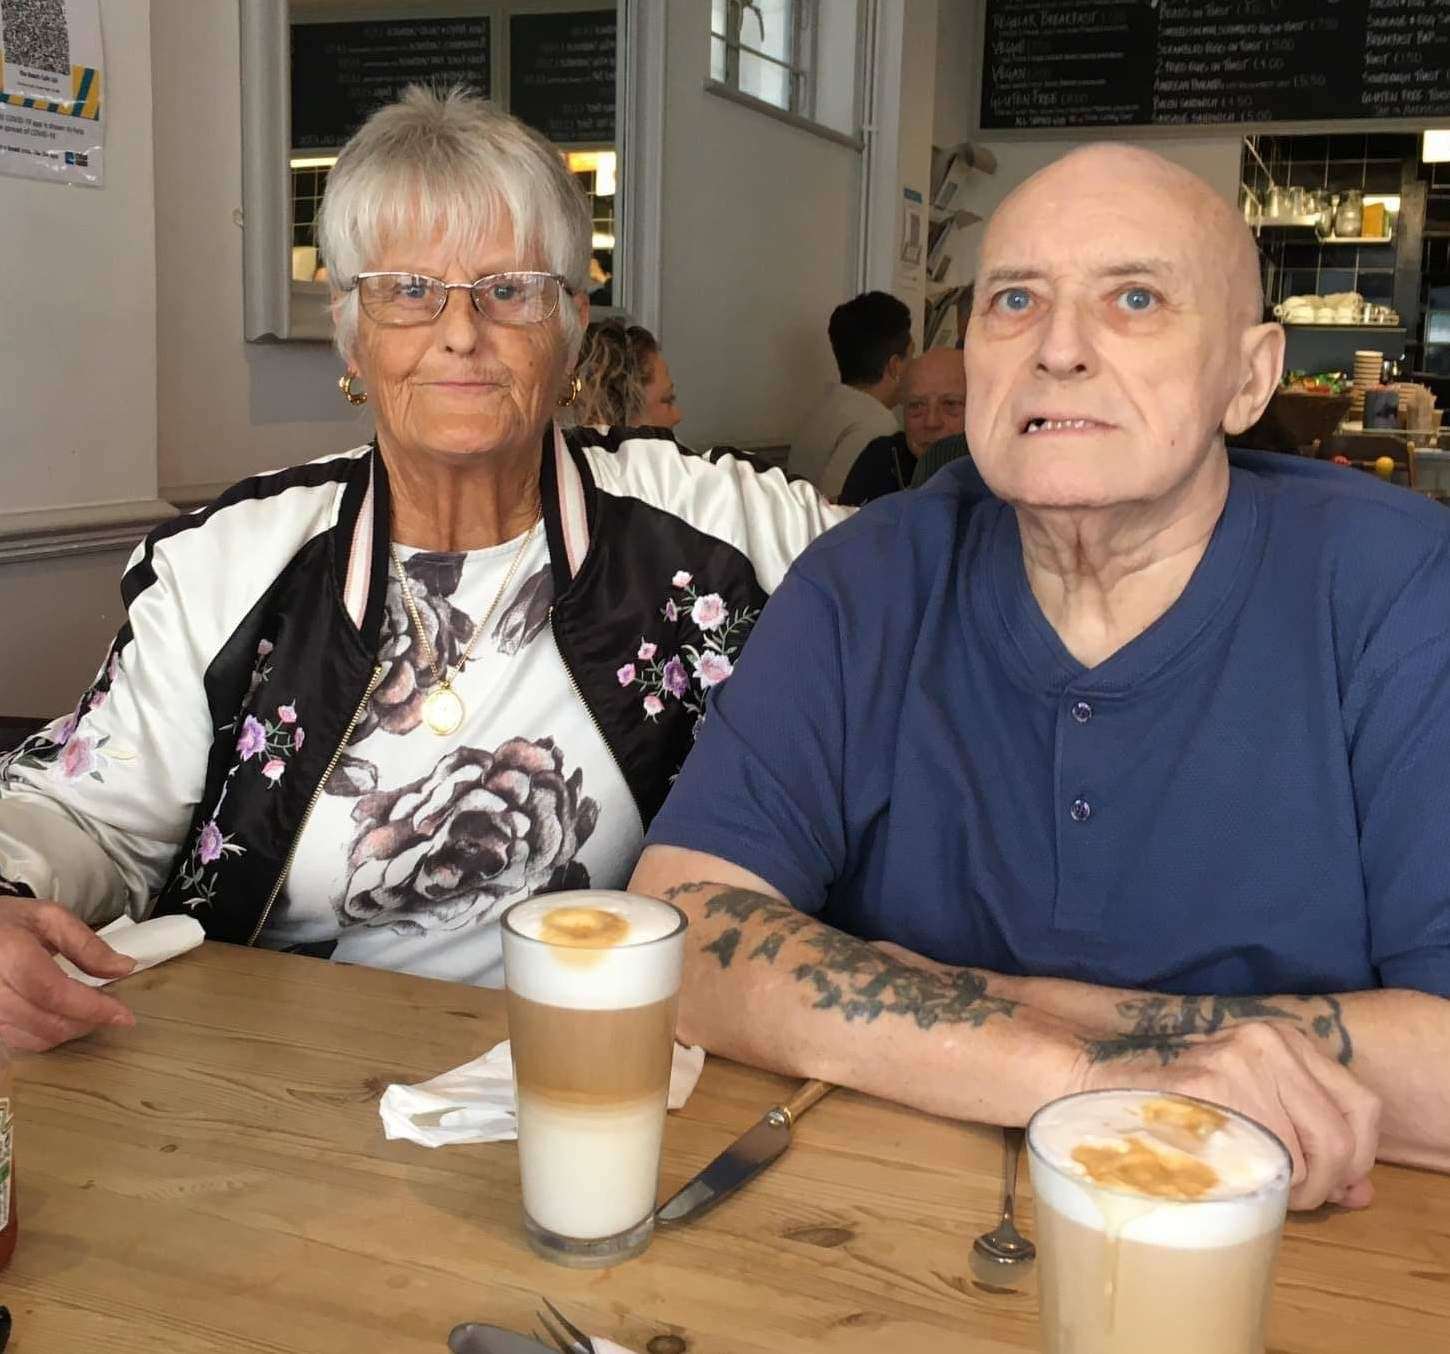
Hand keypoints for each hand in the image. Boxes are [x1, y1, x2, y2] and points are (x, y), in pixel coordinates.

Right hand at [0, 899, 135, 1050]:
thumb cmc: (7, 922)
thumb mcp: (49, 918)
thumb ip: (87, 944)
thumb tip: (124, 968)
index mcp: (11, 954)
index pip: (55, 993)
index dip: (92, 1008)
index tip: (124, 1015)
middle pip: (48, 1022)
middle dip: (88, 1021)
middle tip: (111, 1009)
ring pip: (36, 1038)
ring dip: (71, 1030)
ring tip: (88, 1010)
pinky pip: (21, 1042)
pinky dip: (48, 1035)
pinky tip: (62, 1017)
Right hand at [1080, 1021, 1379, 1211]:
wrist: (1097, 1077)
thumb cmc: (1172, 1097)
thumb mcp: (1249, 1098)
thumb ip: (1306, 1133)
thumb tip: (1361, 1192)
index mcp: (1283, 1037)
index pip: (1362, 1106)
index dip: (1358, 1157)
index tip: (1332, 1181)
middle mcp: (1270, 1042)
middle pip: (1344, 1137)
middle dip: (1330, 1182)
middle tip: (1296, 1196)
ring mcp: (1241, 1063)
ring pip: (1314, 1156)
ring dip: (1297, 1189)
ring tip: (1261, 1188)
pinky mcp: (1213, 1087)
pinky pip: (1268, 1159)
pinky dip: (1265, 1184)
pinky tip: (1236, 1179)